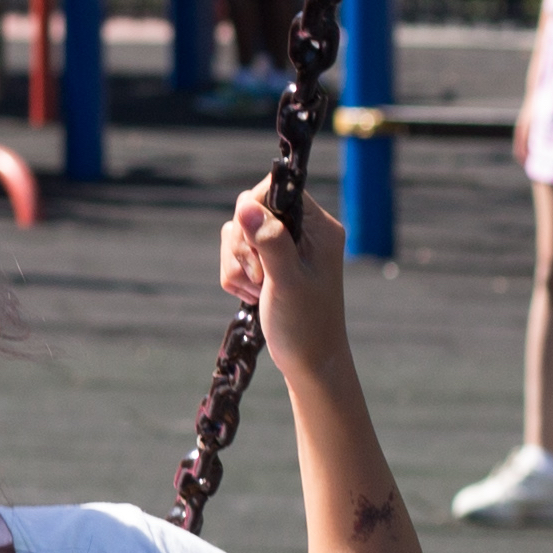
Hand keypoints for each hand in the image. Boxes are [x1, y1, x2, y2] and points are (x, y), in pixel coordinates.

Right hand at [220, 179, 351, 376]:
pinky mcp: (267, 264)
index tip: (257, 244)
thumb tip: (246, 205)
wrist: (308, 362)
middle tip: (262, 277)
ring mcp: (283, 248)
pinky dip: (236, 277)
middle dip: (244, 246)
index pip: (276, 190)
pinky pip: (234, 255)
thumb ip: (269, 241)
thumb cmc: (306, 324)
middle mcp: (302, 231)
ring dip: (238, 266)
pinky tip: (254, 297)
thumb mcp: (287, 281)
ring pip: (237, 234)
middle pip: (249, 211)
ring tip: (259, 291)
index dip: (256, 211)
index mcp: (319, 227)